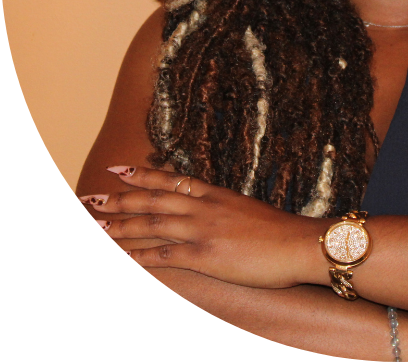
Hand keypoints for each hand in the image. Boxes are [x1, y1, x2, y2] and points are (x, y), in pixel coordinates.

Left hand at [80, 166, 325, 287]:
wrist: (299, 243)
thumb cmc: (281, 232)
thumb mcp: (250, 212)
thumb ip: (228, 210)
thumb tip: (215, 212)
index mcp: (217, 194)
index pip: (172, 180)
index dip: (143, 175)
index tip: (119, 169)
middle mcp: (205, 207)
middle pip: (154, 199)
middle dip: (120, 198)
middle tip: (90, 198)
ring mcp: (203, 229)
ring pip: (152, 224)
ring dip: (120, 225)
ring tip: (94, 226)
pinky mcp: (204, 254)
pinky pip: (163, 254)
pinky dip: (138, 255)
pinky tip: (120, 257)